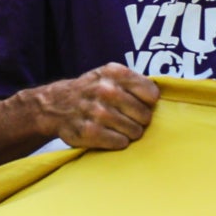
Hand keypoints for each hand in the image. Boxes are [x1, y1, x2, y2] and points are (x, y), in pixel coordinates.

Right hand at [47, 63, 161, 150]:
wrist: (56, 105)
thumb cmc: (91, 91)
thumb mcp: (110, 75)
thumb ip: (134, 82)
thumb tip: (159, 97)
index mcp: (114, 73)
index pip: (151, 94)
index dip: (148, 102)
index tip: (140, 104)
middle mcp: (105, 90)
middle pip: (145, 115)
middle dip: (140, 120)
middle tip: (129, 119)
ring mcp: (97, 111)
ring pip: (135, 131)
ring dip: (130, 132)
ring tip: (120, 127)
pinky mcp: (89, 131)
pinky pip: (120, 142)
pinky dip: (119, 142)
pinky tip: (111, 135)